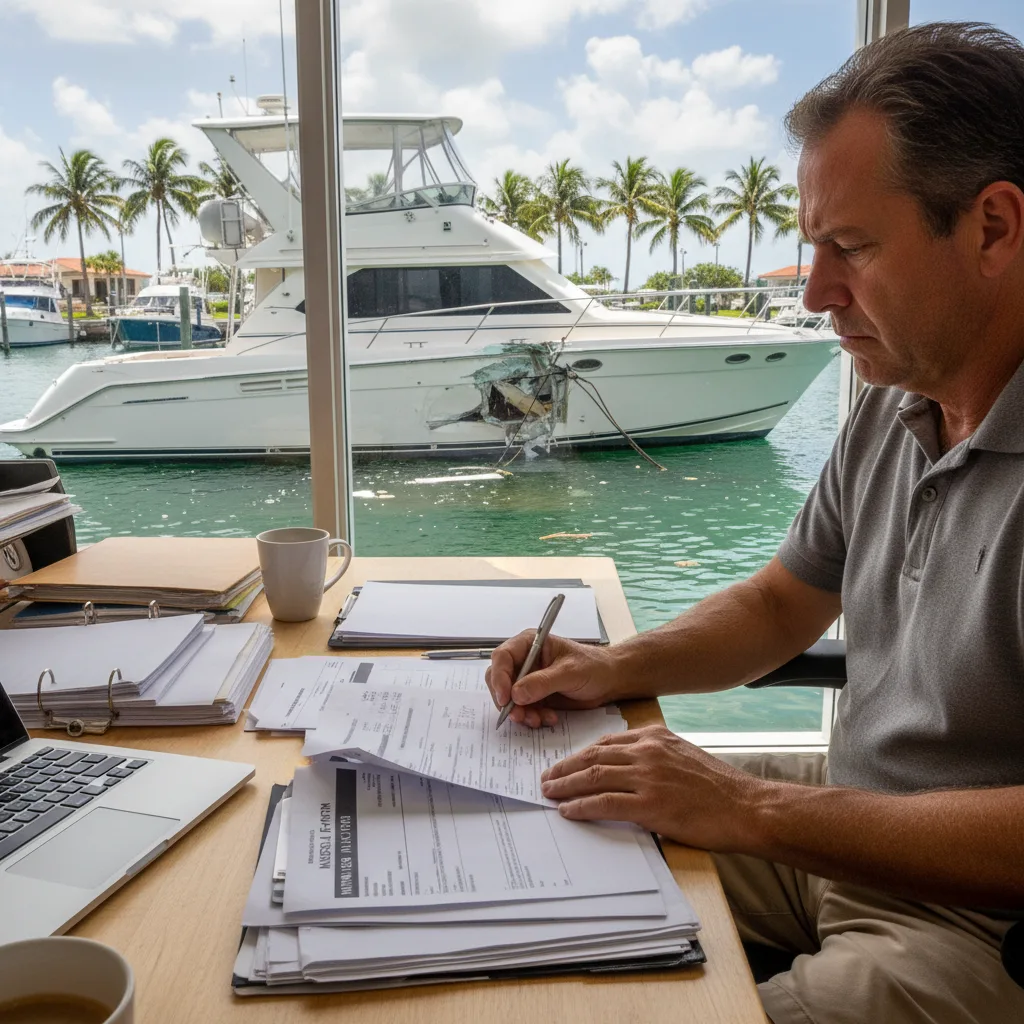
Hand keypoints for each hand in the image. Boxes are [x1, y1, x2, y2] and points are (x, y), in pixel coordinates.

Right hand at [485, 632, 619, 727]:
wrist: (608, 682)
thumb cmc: (593, 667)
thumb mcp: (570, 672)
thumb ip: (543, 682)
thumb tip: (516, 694)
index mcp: (529, 643)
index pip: (502, 657)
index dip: (499, 678)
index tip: (506, 699)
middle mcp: (524, 660)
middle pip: (499, 679)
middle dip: (507, 700)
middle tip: (520, 716)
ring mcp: (528, 679)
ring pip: (509, 698)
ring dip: (521, 713)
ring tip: (539, 720)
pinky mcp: (534, 696)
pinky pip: (522, 709)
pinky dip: (531, 717)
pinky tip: (548, 718)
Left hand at [539, 725, 765, 851]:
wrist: (746, 808)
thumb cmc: (718, 788)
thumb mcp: (683, 756)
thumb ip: (654, 756)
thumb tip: (625, 769)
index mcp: (655, 737)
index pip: (606, 743)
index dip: (580, 754)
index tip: (565, 763)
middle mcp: (648, 751)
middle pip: (593, 757)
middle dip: (565, 768)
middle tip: (547, 778)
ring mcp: (648, 777)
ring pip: (594, 777)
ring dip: (566, 786)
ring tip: (550, 794)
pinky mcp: (651, 805)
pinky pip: (605, 803)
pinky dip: (582, 807)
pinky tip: (568, 811)